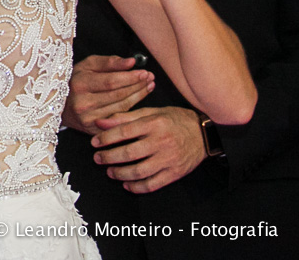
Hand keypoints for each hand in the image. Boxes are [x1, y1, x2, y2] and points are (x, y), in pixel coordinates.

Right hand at [63, 55, 154, 134]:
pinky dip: (132, 107)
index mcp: (79, 84)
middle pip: (118, 95)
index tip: (144, 72)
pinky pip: (119, 117)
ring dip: (139, 95)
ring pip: (122, 107)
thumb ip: (109, 62)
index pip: (111, 81)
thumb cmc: (76, 82)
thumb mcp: (87, 66)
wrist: (61, 105)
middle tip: (150, 77)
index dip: (130, 77)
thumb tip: (131, 62)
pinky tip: (139, 97)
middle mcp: (83, 103)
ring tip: (148, 85)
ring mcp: (89, 118)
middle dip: (137, 85)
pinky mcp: (95, 129)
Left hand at [90, 106, 205, 192]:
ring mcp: (169, 159)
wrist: (204, 134)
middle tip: (97, 158)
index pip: (124, 132)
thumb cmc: (174, 120)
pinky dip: (137, 187)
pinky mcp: (175, 173)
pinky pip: (153, 184)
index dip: (106, 138)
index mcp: (154, 124)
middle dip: (108, 157)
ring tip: (110, 172)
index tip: (94, 142)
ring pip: (139, 171)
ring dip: (120, 174)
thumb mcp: (151, 112)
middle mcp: (161, 142)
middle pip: (129, 153)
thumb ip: (124, 117)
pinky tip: (127, 184)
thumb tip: (100, 122)